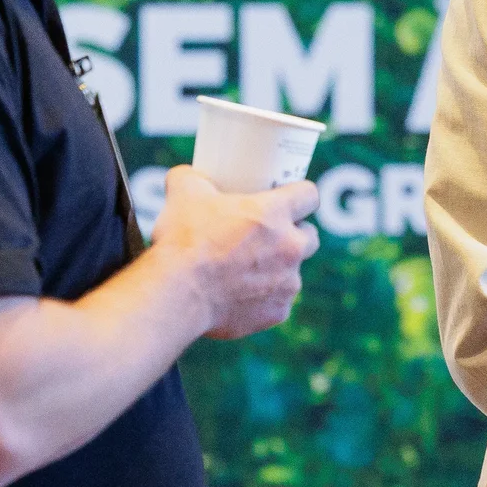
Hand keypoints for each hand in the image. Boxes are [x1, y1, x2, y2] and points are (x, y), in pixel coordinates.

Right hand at [151, 166, 320, 337]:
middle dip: (294, 235)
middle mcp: (291, 247)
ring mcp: (288, 283)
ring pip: (293, 272)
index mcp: (275, 214)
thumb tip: (186, 174)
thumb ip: (190, 178)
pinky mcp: (278, 312)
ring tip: (244, 271)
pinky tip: (238, 297)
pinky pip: (277, 302)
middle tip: (267, 237)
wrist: (176, 295)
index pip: (309, 195)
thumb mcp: (184, 194)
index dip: (299, 196)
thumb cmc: (183, 242)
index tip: (288, 199)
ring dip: (277, 270)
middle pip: (310, 236)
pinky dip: (262, 300)